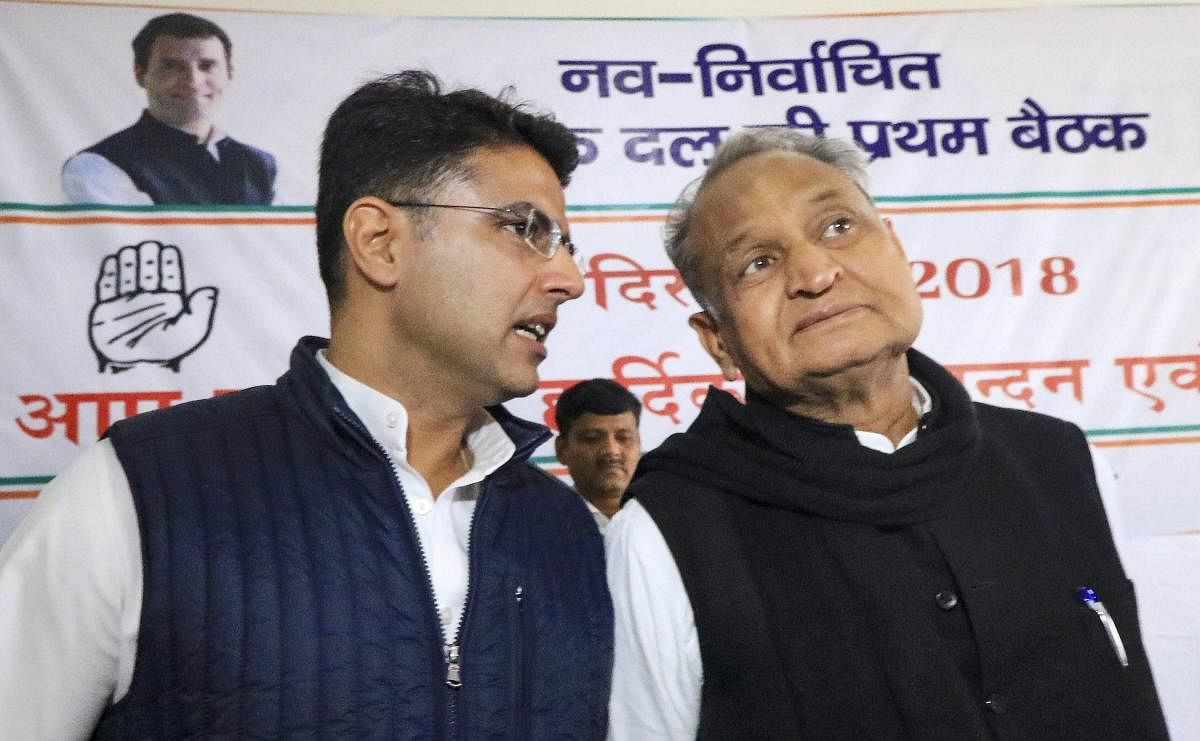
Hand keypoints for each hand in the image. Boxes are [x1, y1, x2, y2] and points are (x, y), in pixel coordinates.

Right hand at [88, 240, 218, 372]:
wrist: (136, 369)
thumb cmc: (167, 350)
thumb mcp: (190, 331)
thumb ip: (201, 311)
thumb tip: (211, 290)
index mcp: (170, 303)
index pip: (169, 276)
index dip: (169, 262)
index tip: (168, 250)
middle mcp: (148, 299)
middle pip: (148, 272)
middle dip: (148, 258)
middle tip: (149, 246)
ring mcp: (126, 302)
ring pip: (128, 276)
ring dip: (130, 263)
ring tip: (132, 251)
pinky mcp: (105, 308)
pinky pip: (106, 287)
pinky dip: (109, 274)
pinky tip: (112, 260)